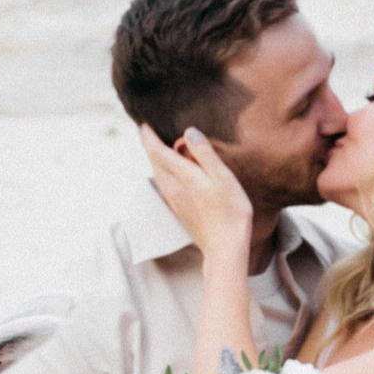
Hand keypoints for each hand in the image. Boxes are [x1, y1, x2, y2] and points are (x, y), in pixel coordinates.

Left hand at [138, 118, 254, 268]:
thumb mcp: (223, 177)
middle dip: (150, 146)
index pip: (157, 152)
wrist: (225, 247)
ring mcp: (175, 201)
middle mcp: (173, 188)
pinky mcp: (179, 211)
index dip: (148, 137)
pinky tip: (171, 174)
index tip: (143, 125)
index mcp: (183, 176)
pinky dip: (163, 174)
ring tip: (158, 150)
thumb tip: (188, 132)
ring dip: (155, 160)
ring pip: (158, 175)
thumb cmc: (230, 211)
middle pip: (154, 163)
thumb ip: (204, 153)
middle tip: (148, 133)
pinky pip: (165, 186)